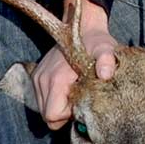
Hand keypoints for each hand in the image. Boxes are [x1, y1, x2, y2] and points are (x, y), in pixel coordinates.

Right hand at [34, 0, 116, 129]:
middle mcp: (42, 79)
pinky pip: (43, 99)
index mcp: (56, 78)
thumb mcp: (106, 49)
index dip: (68, 114)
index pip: (52, 115)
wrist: (83, 27)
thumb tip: (105, 74)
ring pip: (45, 109)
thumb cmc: (96, 42)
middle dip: (65, 112)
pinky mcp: (37, 76)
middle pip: (48, 116)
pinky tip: (69, 86)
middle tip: (81, 96)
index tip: (82, 101)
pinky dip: (56, 98)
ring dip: (60, 105)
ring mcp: (38, 78)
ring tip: (76, 89)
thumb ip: (107, 61)